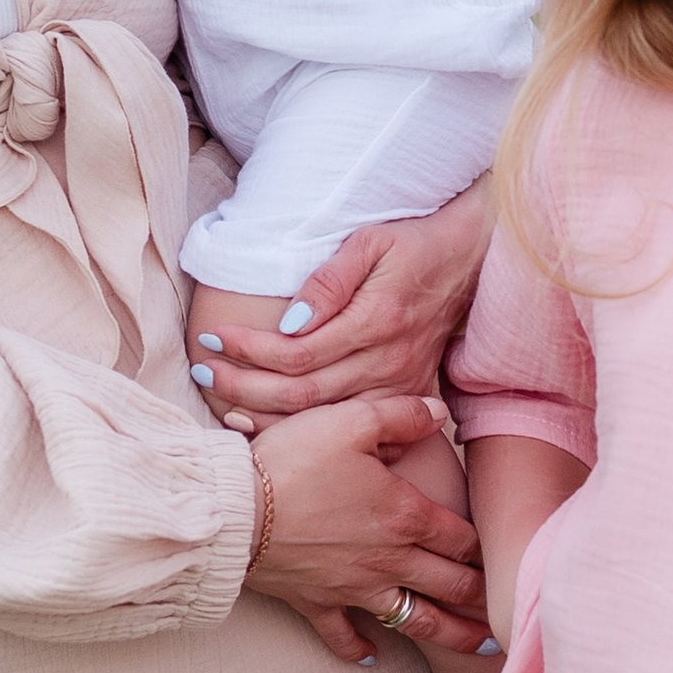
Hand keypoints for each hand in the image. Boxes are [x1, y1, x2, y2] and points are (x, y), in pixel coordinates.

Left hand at [195, 187, 491, 423]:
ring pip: (322, 420)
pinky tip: (271, 424)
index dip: (249, 351)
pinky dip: (306, 430)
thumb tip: (290, 321)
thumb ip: (330, 280)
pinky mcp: (406, 396)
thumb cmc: (412, 244)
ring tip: (222, 401)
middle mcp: (389, 362)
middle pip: (302, 395)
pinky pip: (349, 426)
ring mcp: (400, 386)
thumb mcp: (371, 241)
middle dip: (243, 385)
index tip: (213, 338)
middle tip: (202, 370)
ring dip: (267, 416)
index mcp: (377, 322)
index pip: (297, 353)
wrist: (470, 260)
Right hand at [248, 393, 490, 661]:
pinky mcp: (316, 603)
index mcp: (404, 516)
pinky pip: (343, 636)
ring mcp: (353, 588)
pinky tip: (373, 656)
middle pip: (451, 586)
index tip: (512, 557)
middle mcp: (388, 560)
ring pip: (415, 620)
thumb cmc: (294, 460)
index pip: (462, 538)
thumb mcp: (352, 419)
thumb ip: (403, 415)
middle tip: (511, 608)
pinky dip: (359, 649)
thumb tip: (440, 411)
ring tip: (482, 647)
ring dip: (452, 635)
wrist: (235, 511)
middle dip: (485, 597)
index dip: (489, 548)